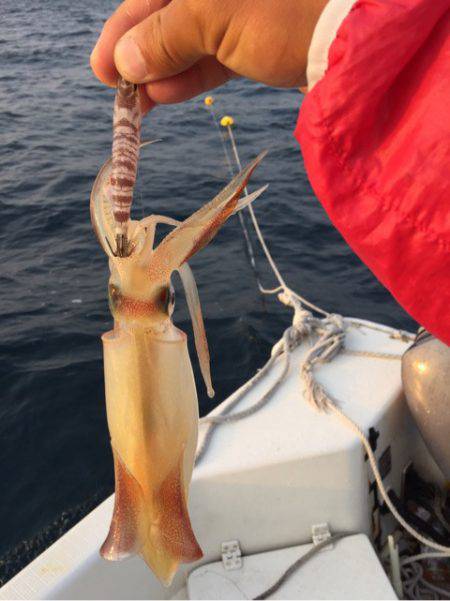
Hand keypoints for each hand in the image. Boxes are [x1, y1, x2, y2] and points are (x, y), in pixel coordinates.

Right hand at [91, 0, 327, 109]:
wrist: (358, 39)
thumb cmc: (286, 12)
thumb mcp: (215, 17)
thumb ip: (165, 36)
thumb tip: (124, 61)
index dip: (123, 30)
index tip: (101, 68)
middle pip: (167, 16)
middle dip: (140, 54)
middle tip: (115, 90)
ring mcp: (244, 11)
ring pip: (190, 39)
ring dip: (162, 71)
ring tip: (137, 103)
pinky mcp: (261, 38)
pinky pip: (216, 55)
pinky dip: (192, 76)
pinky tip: (165, 95)